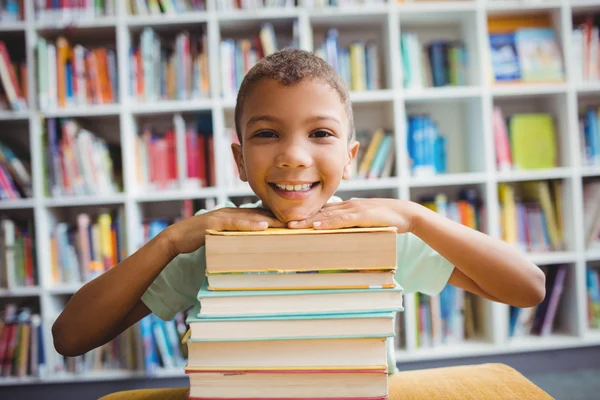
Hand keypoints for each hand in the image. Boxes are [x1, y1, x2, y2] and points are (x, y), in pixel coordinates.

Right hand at [165, 207, 285, 254]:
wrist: (176, 239)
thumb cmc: (200, 241)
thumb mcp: (225, 240)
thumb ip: (239, 241)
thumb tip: (255, 251)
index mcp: (237, 217)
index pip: (262, 217)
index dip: (279, 220)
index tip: (297, 224)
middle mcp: (233, 213)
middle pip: (262, 215)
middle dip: (281, 218)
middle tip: (300, 222)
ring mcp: (224, 216)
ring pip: (252, 217)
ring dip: (271, 221)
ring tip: (289, 224)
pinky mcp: (215, 222)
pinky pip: (235, 223)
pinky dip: (250, 224)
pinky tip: (263, 227)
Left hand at [287, 198, 416, 232]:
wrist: (406, 214)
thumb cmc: (385, 221)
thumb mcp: (364, 225)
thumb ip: (352, 230)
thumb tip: (340, 241)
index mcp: (345, 208)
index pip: (320, 210)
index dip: (304, 215)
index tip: (287, 220)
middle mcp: (346, 206)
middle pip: (318, 212)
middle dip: (300, 217)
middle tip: (281, 223)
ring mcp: (353, 209)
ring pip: (326, 215)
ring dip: (308, 221)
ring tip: (291, 226)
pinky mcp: (362, 215)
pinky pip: (341, 219)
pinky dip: (327, 223)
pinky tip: (316, 226)